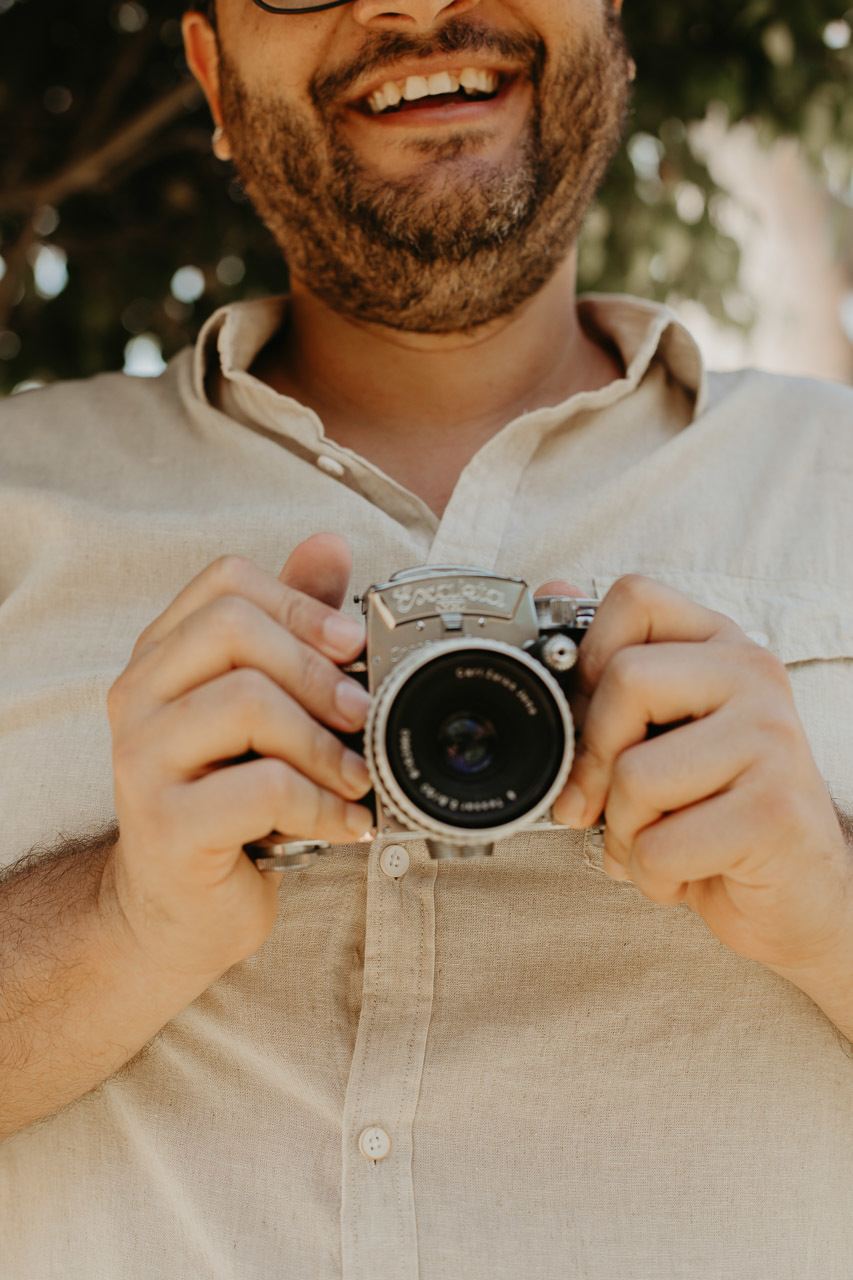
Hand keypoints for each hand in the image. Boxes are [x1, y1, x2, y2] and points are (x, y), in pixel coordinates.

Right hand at [105, 534, 372, 979]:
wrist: (175, 911)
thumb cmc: (227, 805)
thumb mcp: (263, 713)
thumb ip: (290, 629)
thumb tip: (329, 547)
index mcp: (162, 658)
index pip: (226, 584)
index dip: (301, 602)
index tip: (354, 645)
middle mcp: (138, 696)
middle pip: (233, 628)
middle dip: (318, 669)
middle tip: (362, 714)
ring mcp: (141, 759)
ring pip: (247, 702)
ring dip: (325, 743)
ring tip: (357, 778)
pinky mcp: (165, 824)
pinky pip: (264, 787)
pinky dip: (322, 804)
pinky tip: (345, 825)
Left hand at [542, 574, 851, 974]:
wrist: (798, 895)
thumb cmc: (716, 810)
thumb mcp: (659, 732)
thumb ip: (611, 668)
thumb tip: (554, 592)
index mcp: (721, 645)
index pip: (635, 597)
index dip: (589, 658)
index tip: (594, 717)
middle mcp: (754, 676)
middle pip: (625, 680)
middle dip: (595, 759)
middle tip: (606, 802)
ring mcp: (772, 739)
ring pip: (635, 775)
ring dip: (625, 833)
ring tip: (659, 841)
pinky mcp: (775, 811)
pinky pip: (660, 846)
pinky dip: (652, 876)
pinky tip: (686, 873)